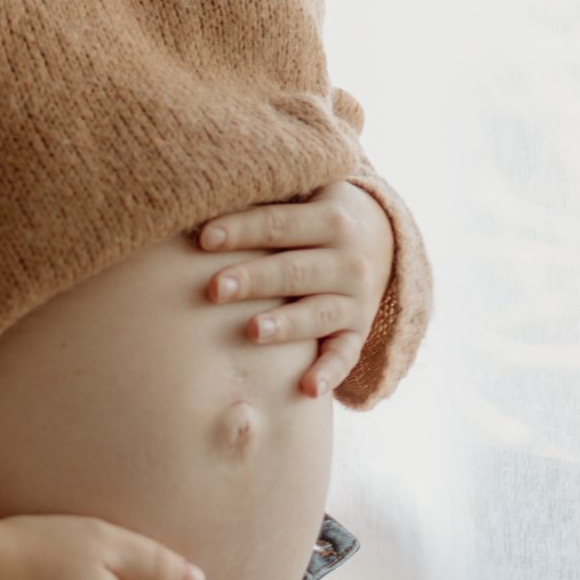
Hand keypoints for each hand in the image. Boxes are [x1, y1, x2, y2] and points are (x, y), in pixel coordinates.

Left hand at [197, 180, 392, 398]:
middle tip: (215, 288)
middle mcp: (348, 260)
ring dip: (286, 324)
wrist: (380, 240)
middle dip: (254, 278)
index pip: (281, 223)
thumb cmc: (312, 215)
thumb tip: (200, 190)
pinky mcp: (357, 332)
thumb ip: (264, 196)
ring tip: (252, 331)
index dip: (243, 229)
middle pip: (295, 269)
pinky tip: (307, 388)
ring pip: (318, 313)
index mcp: (331, 218)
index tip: (204, 237)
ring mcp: (356, 299)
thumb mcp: (302, 196)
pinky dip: (329, 374)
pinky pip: (345, 356)